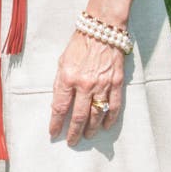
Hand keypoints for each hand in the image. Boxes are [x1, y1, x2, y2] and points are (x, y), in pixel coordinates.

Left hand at [49, 30, 125, 145]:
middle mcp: (85, 84)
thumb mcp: (62, 62)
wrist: (102, 29)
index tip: (53, 133)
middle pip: (78, 116)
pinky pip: (114, 106)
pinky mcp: (116, 83)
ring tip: (87, 136)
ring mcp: (102, 85)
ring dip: (91, 129)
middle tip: (72, 142)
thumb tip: (59, 103)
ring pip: (96, 115)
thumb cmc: (79, 45)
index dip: (56, 123)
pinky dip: (110, 119)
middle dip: (74, 132)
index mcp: (67, 78)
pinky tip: (105, 126)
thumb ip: (61, 83)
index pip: (59, 107)